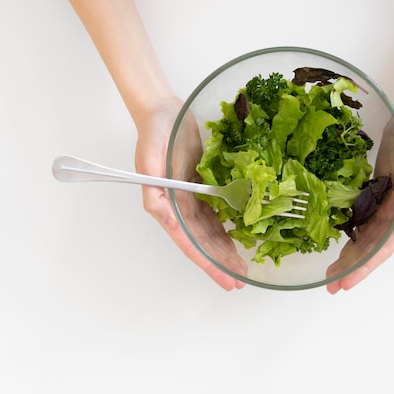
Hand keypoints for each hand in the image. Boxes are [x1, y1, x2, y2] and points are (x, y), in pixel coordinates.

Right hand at [134, 97, 245, 290]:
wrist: (164, 112)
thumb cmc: (154, 134)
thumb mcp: (149, 160)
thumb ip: (154, 191)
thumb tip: (167, 219)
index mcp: (168, 207)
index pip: (191, 244)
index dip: (209, 264)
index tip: (227, 280)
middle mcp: (181, 207)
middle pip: (205, 243)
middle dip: (222, 263)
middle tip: (242, 279)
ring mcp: (193, 198)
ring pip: (213, 231)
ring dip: (226, 250)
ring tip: (244, 266)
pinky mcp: (203, 186)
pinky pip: (218, 212)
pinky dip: (229, 226)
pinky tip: (242, 236)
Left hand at [326, 105, 393, 293]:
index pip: (383, 247)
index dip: (365, 267)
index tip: (346, 282)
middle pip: (371, 248)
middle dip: (352, 268)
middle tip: (330, 285)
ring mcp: (385, 204)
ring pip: (365, 237)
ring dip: (349, 255)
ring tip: (330, 270)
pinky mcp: (376, 193)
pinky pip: (362, 219)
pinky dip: (350, 234)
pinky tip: (337, 241)